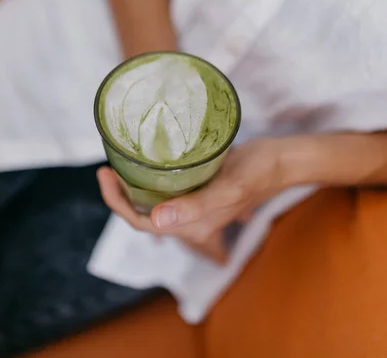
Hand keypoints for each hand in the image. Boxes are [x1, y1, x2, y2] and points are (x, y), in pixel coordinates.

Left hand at [97, 138, 289, 262]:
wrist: (281, 160)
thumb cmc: (258, 173)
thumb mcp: (228, 189)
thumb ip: (195, 208)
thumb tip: (155, 221)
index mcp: (192, 225)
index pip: (141, 223)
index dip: (118, 203)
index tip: (105, 174)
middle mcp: (189, 219)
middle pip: (142, 214)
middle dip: (119, 195)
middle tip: (107, 168)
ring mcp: (193, 204)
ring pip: (152, 202)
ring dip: (132, 187)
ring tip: (118, 164)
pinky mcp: (198, 189)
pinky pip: (166, 189)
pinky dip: (149, 178)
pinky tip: (143, 162)